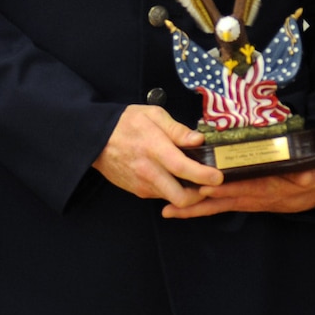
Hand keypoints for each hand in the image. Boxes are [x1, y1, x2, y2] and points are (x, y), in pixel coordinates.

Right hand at [91, 105, 222, 205]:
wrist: (96, 139)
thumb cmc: (126, 123)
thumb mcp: (153, 115)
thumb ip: (177, 129)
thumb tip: (198, 140)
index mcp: (154, 148)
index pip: (182, 167)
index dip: (203, 175)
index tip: (218, 176)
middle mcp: (148, 171)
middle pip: (180, 197)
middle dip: (200, 195)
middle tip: (210, 184)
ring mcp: (142, 184)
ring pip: (172, 199)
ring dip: (187, 194)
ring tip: (195, 179)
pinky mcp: (138, 191)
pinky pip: (161, 195)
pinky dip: (173, 190)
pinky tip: (176, 178)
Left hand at [161, 166, 314, 218]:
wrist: (309, 196)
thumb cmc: (307, 181)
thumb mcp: (312, 176)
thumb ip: (309, 174)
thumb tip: (310, 174)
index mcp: (264, 187)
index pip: (240, 188)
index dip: (222, 189)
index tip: (204, 187)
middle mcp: (249, 197)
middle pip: (218, 200)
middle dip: (196, 201)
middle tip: (172, 201)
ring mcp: (242, 200)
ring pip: (213, 206)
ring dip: (191, 208)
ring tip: (168, 211)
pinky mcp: (239, 201)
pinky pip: (215, 206)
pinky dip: (197, 208)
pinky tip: (178, 209)